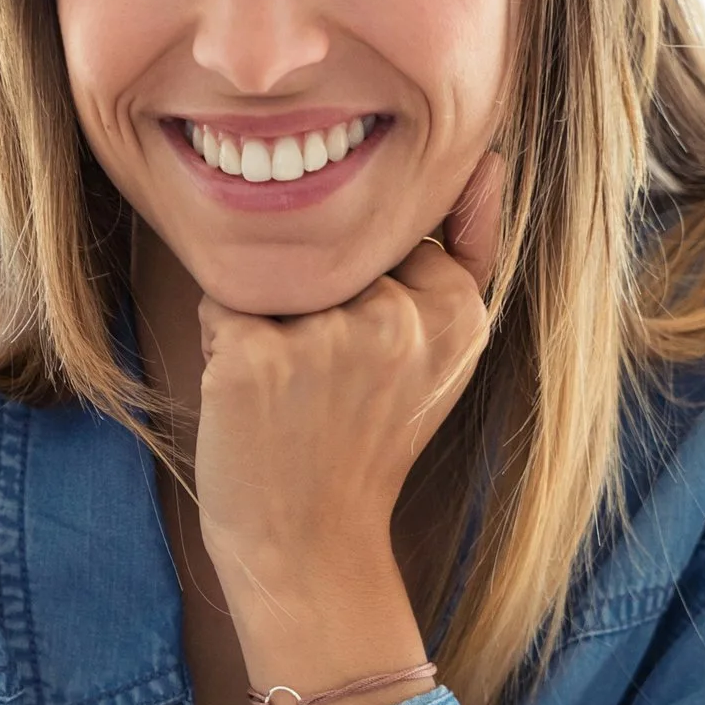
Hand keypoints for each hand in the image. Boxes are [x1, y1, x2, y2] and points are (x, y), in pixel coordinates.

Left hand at [191, 159, 501, 704]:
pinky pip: (221, 301)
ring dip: (267, 316)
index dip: (362, 288)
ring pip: (272, 270)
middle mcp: (401, 316)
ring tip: (290, 391)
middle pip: (328, 247)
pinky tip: (251, 399)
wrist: (309, 546)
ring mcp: (329, 336)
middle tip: (324, 386)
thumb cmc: (364, 442)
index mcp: (457, 310)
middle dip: (314, 297)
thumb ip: (468, 252)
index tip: (369, 364)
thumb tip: (483, 158)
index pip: (384, 235)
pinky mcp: (256, 356)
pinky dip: (223, 342)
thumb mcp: (443, 351)